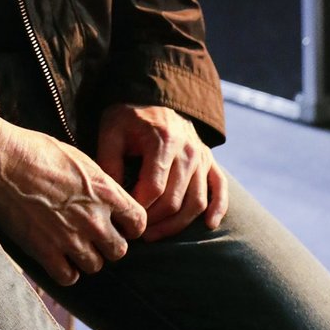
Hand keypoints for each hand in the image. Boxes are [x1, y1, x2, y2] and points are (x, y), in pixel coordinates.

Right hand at [0, 117, 146, 285]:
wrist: (1, 160)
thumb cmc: (36, 150)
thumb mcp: (78, 159)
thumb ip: (97, 184)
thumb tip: (104, 198)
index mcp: (105, 191)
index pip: (138, 222)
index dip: (130, 226)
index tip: (119, 224)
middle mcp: (93, 219)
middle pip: (119, 251)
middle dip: (108, 245)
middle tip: (93, 236)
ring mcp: (70, 238)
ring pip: (95, 266)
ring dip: (86, 258)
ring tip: (72, 245)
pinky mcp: (46, 252)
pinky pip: (68, 277)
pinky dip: (65, 271)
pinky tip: (57, 258)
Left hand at [96, 103, 228, 241]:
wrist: (152, 95)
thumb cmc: (128, 116)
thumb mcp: (111, 132)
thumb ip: (109, 162)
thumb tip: (113, 198)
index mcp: (163, 141)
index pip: (154, 188)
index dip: (139, 208)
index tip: (124, 215)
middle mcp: (188, 150)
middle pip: (175, 200)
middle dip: (154, 221)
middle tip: (136, 231)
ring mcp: (202, 156)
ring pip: (197, 202)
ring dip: (177, 224)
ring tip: (155, 234)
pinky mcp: (210, 160)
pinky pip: (220, 188)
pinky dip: (218, 209)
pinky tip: (208, 225)